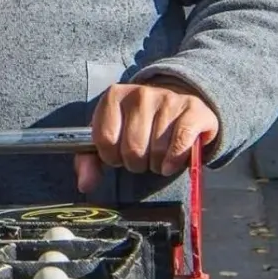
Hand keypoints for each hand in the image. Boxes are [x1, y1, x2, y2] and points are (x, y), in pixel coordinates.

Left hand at [75, 81, 218, 193]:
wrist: (176, 107)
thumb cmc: (137, 126)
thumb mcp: (109, 137)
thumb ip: (90, 160)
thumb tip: (85, 184)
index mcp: (114, 96)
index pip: (104, 138)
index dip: (111, 156)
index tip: (118, 155)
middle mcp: (140, 93)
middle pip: (133, 148)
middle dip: (136, 163)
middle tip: (141, 158)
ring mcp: (167, 98)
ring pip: (157, 149)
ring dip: (156, 164)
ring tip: (157, 157)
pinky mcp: (192, 108)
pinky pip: (181, 143)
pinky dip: (175, 160)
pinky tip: (171, 163)